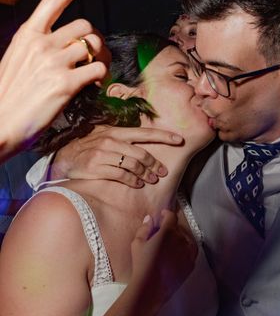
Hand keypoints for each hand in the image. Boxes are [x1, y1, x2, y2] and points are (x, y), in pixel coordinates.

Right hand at [0, 0, 109, 162]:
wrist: (0, 124)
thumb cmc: (9, 96)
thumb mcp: (17, 60)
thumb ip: (38, 47)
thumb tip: (64, 44)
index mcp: (27, 35)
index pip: (52, 0)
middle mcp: (40, 44)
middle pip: (84, 26)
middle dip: (95, 41)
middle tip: (96, 58)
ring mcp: (53, 62)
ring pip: (93, 46)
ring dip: (102, 58)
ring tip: (95, 73)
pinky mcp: (65, 83)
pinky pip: (98, 69)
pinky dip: (102, 77)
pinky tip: (93, 86)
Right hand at [52, 125, 183, 187]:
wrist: (64, 157)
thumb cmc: (90, 147)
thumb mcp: (106, 137)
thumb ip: (125, 138)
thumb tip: (149, 141)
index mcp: (116, 131)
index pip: (145, 132)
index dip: (164, 136)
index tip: (179, 140)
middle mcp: (110, 141)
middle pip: (142, 153)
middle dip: (155, 164)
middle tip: (162, 172)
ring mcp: (103, 154)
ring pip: (133, 165)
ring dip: (146, 174)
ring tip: (151, 179)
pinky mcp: (96, 167)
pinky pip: (121, 175)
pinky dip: (133, 181)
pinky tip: (138, 184)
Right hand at [130, 210, 196, 304]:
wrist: (151, 288)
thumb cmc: (141, 264)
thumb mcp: (137, 244)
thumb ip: (144, 228)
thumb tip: (150, 218)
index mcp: (168, 232)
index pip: (171, 217)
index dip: (167, 213)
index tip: (163, 214)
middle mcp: (181, 240)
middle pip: (179, 229)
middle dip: (171, 227)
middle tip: (163, 231)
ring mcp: (189, 252)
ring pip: (187, 240)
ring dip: (181, 238)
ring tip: (172, 242)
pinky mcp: (191, 264)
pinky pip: (191, 252)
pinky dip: (186, 249)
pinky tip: (178, 253)